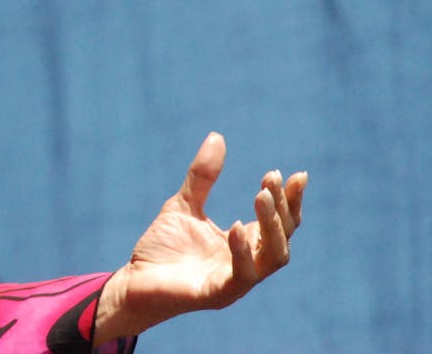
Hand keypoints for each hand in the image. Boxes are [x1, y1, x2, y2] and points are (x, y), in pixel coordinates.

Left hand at [93, 132, 306, 344]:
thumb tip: (217, 136)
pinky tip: (237, 227)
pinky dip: (243, 251)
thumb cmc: (163, 248)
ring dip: (272, 226)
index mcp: (244, 244)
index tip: (297, 174)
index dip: (291, 200)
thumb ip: (202, 177)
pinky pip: (242, 276)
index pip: (280, 223)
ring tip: (260, 196)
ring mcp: (236, 281)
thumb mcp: (184, 204)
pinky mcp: (218, 294)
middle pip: (283, 238)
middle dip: (282, 207)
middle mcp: (248, 264)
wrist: (134, 280)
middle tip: (270, 179)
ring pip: (274, 258)